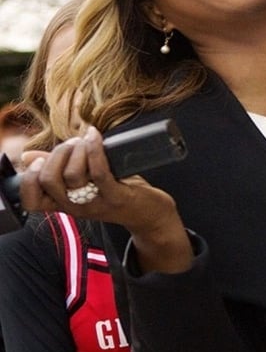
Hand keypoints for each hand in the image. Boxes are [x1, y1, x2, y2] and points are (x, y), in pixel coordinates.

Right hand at [19, 126, 191, 273]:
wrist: (151, 215)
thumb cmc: (116, 193)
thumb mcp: (83, 184)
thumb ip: (58, 170)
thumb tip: (28, 157)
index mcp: (63, 204)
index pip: (31, 201)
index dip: (29, 179)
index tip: (41, 161)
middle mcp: (75, 207)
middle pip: (49, 180)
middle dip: (58, 153)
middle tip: (74, 143)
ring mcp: (96, 203)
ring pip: (72, 175)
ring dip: (78, 150)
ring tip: (88, 141)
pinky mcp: (117, 196)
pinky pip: (99, 171)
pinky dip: (94, 149)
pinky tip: (94, 136)